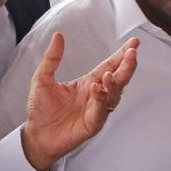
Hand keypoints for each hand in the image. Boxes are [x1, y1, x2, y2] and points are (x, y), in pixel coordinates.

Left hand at [20, 33, 138, 170]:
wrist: (36, 135)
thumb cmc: (41, 109)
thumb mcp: (42, 78)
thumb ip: (52, 58)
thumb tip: (58, 35)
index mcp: (88, 82)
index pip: (110, 66)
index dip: (122, 54)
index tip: (134, 42)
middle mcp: (96, 95)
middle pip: (119, 79)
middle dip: (127, 66)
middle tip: (132, 53)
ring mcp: (96, 110)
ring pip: (114, 96)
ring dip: (115, 84)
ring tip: (109, 74)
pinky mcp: (92, 125)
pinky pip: (101, 112)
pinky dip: (100, 100)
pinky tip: (96, 89)